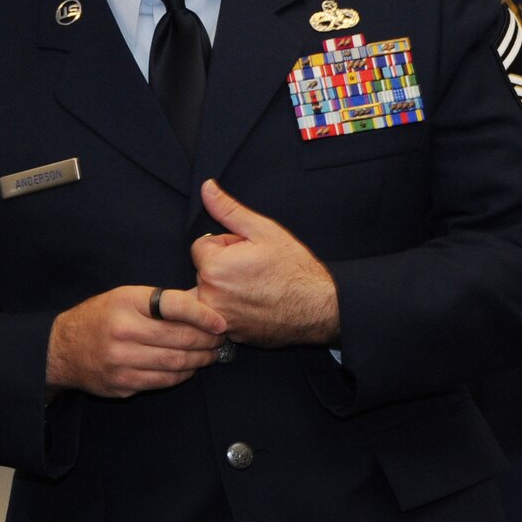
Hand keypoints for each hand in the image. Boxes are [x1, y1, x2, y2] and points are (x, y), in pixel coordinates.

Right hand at [45, 284, 228, 398]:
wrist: (62, 350)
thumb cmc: (100, 318)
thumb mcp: (124, 298)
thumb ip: (158, 302)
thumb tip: (202, 308)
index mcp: (125, 303)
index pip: (174, 306)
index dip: (203, 315)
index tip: (220, 322)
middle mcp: (123, 331)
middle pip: (180, 338)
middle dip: (207, 340)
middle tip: (221, 339)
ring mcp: (122, 361)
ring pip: (176, 363)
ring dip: (200, 360)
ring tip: (211, 354)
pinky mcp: (123, 383)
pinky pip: (163, 381)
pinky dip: (182, 375)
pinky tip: (189, 367)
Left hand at [190, 178, 339, 347]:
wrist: (320, 308)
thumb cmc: (295, 269)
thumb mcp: (263, 230)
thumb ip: (228, 210)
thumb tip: (206, 187)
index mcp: (214, 267)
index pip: (202, 246)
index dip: (226, 245)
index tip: (247, 252)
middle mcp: (210, 297)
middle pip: (205, 270)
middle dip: (225, 266)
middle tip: (255, 270)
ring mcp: (220, 319)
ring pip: (212, 293)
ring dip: (227, 288)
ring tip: (256, 288)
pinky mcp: (230, 334)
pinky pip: (222, 314)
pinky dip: (235, 309)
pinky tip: (258, 305)